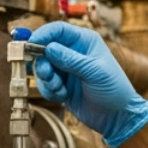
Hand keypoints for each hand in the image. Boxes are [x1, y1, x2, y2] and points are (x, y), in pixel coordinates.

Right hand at [31, 21, 147, 146]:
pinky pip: (44, 84)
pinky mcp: (61, 85)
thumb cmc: (114, 90)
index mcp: (84, 41)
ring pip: (42, 68)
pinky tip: (63, 96)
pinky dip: (50, 91)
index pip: (57, 30)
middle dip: (42, 63)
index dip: (42, 35)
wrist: (116, 117)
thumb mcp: (94, 72)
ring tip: (60, 89)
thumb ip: (70, 59)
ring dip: (47, 80)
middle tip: (48, 74)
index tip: (31, 46)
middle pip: (44, 49)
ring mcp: (65, 69)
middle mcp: (72, 52)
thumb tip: (48, 48)